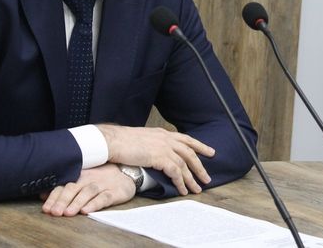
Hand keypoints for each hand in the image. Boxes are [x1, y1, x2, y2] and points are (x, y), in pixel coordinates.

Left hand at [41, 164, 135, 216]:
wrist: (127, 173)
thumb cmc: (100, 178)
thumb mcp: (82, 180)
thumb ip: (63, 187)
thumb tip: (42, 195)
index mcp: (79, 176)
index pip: (63, 185)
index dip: (53, 196)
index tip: (45, 208)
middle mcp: (89, 179)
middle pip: (73, 188)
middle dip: (63, 200)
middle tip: (54, 212)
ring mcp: (102, 185)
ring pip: (87, 192)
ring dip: (76, 202)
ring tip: (68, 213)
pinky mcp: (114, 192)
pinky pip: (104, 198)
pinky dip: (94, 204)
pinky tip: (87, 211)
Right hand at [96, 125, 214, 195]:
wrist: (112, 141)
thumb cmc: (121, 142)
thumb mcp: (141, 139)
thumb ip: (152, 144)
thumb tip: (155, 154)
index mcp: (162, 133)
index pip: (186, 139)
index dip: (199, 146)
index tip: (210, 152)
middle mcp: (166, 138)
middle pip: (190, 152)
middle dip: (200, 166)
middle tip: (207, 178)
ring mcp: (164, 147)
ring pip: (184, 164)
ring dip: (192, 179)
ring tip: (197, 189)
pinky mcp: (159, 157)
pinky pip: (175, 172)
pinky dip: (181, 182)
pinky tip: (182, 190)